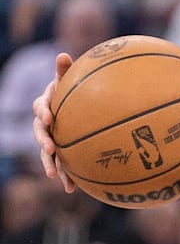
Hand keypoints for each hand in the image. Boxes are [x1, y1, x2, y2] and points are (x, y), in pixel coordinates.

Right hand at [32, 52, 75, 192]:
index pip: (41, 107)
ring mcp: (50, 139)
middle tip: (50, 148)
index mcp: (46, 105)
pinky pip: (62, 165)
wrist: (75, 107)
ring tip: (53, 174)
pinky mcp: (61, 152)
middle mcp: (44, 124)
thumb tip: (62, 54)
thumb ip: (65, 70)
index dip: (43, 111)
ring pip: (46, 152)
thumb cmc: (72, 90)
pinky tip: (72, 189)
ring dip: (50, 163)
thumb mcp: (69, 80)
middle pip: (40, 133)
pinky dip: (66, 176)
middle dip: (44, 141)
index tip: (49, 117)